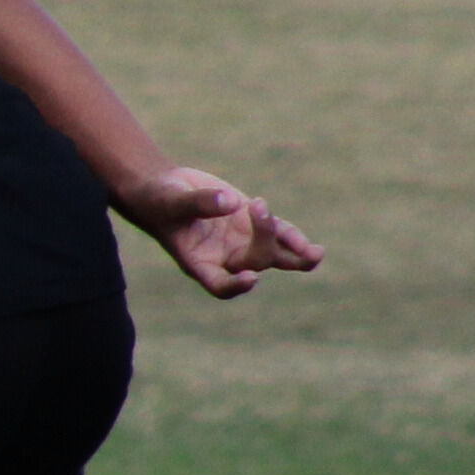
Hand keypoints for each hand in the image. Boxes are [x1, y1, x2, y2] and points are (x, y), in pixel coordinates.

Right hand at [117, 167, 321, 298]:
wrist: (165, 189)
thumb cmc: (159, 201)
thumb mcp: (172, 201)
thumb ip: (199, 203)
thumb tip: (232, 203)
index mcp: (199, 262)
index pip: (219, 284)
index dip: (235, 286)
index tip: (250, 278)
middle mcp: (225, 258)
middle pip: (254, 262)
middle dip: (266, 244)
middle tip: (258, 210)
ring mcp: (242, 242)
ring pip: (274, 255)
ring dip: (296, 256)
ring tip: (315, 253)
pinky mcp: (253, 224)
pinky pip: (280, 235)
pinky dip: (293, 237)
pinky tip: (307, 243)